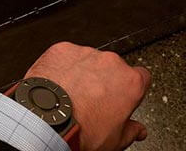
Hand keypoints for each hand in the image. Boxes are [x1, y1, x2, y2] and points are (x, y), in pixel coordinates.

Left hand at [25, 42, 150, 150]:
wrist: (48, 118)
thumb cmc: (81, 129)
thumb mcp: (115, 140)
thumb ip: (131, 130)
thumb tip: (137, 130)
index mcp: (130, 82)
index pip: (141, 77)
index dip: (131, 87)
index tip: (123, 95)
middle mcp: (109, 62)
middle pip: (111, 67)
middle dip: (104, 79)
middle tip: (92, 98)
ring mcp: (85, 53)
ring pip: (87, 59)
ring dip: (82, 71)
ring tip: (71, 92)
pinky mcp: (62, 49)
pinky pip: (65, 55)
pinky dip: (62, 65)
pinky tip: (57, 82)